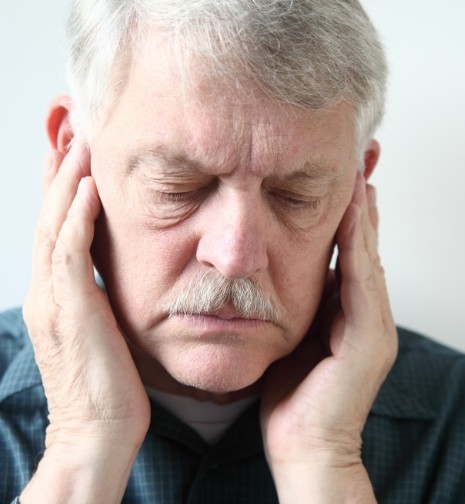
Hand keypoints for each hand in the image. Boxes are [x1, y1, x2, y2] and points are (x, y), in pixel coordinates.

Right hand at [21, 143, 149, 502]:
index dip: (60, 188)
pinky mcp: (70, 309)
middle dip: (57, 171)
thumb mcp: (101, 331)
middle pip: (48, 216)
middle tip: (68, 130)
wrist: (97, 431)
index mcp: (56, 294)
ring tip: (77, 142)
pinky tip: (87, 187)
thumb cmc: (108, 384)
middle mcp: (47, 290)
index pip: (55, 228)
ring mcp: (54, 298)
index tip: (73, 154)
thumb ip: (100, 298)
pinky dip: (76, 215)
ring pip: (53, 225)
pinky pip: (70, 251)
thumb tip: (114, 275)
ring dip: (65, 181)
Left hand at [260, 173, 397, 502]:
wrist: (304, 447)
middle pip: (364, 244)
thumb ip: (293, 307)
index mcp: (344, 312)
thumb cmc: (291, 396)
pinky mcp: (370, 339)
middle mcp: (366, 312)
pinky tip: (354, 212)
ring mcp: (373, 325)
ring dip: (363, 212)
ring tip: (360, 170)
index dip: (346, 212)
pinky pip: (362, 280)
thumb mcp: (289, 340)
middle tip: (361, 156)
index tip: (339, 174)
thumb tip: (275, 276)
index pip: (348, 250)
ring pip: (368, 255)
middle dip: (362, 200)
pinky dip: (358, 244)